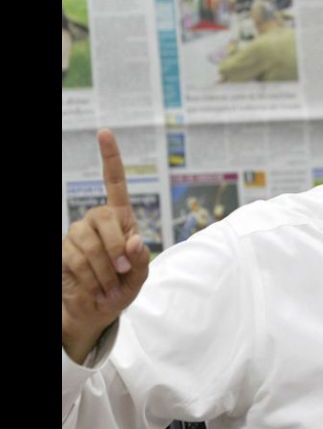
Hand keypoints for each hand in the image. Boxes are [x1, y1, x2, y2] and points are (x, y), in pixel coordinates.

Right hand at [61, 129, 150, 363]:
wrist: (98, 309)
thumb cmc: (123, 287)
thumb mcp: (140, 276)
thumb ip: (141, 259)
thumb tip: (134, 239)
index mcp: (121, 219)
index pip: (115, 183)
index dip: (110, 158)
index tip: (104, 132)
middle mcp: (96, 220)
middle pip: (103, 218)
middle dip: (115, 249)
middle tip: (123, 271)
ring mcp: (76, 234)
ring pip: (89, 245)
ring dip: (104, 272)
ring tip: (109, 285)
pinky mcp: (62, 251)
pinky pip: (75, 261)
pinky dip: (90, 280)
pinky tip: (95, 287)